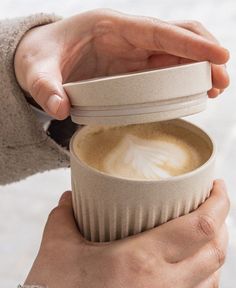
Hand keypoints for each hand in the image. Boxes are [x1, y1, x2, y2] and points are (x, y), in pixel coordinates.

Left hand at [14, 9, 229, 119]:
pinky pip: (163, 69)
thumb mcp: (36, 71)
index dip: (190, 43)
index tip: (220, 55)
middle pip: (176, 37)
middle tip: (222, 80)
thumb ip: (45, 88)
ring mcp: (132, 53)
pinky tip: (193, 91)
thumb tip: (59, 109)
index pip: (159, 31)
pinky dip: (182, 79)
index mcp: (110, 27)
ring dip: (198, 68)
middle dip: (203, 55)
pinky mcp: (132, 68)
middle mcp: (127, 37)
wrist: (40, 58)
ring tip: (215, 88)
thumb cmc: (40, 56)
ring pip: (175, 53)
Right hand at [25, 180, 228, 287]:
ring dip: (215, 252)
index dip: (218, 202)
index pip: (200, 227)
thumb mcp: (58, 248)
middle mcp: (163, 287)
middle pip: (215, 251)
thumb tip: (69, 198)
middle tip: (213, 205)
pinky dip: (203, 282)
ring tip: (207, 234)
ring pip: (212, 278)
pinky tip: (192, 273)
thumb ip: (64, 216)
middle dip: (222, 222)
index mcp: (141, 260)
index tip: (217, 186)